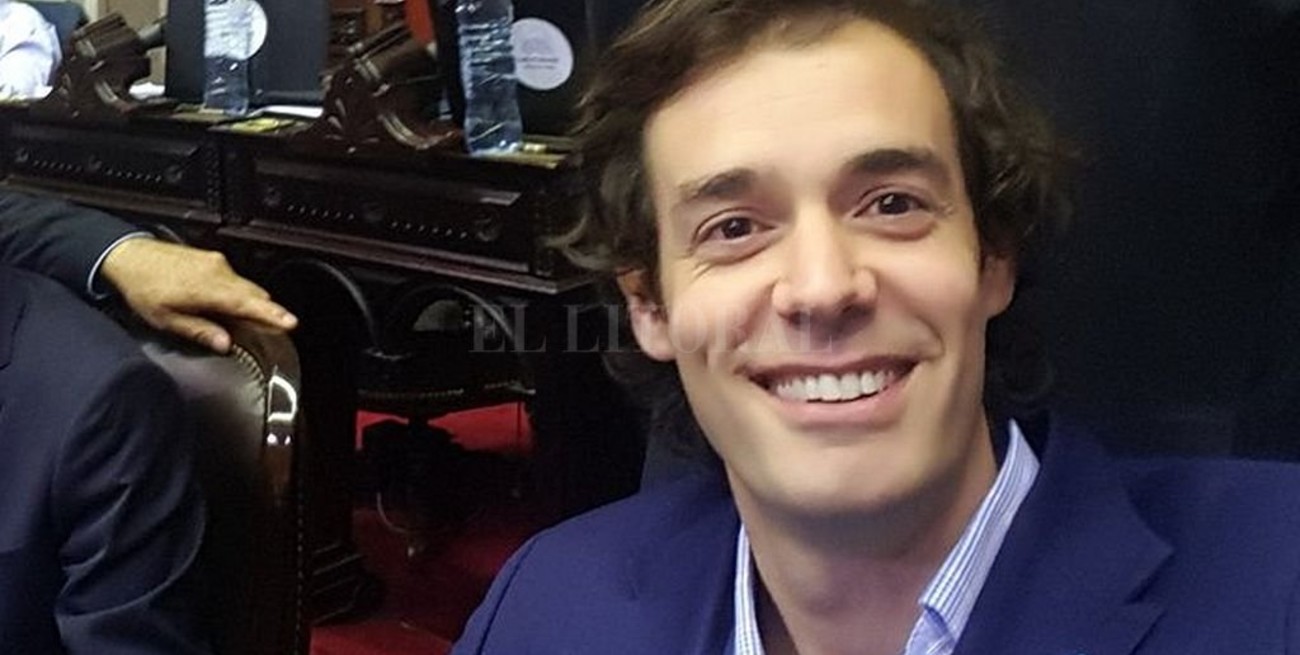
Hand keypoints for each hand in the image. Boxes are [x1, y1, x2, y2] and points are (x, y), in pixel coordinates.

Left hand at [100, 238, 297, 352]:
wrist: (128, 255)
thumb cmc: (144, 287)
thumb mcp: (166, 318)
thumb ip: (199, 330)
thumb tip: (225, 343)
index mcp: (207, 289)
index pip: (248, 304)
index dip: (272, 315)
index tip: (290, 322)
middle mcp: (217, 272)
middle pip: (254, 294)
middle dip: (265, 311)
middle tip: (273, 328)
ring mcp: (216, 263)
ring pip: (246, 286)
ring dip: (251, 302)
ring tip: (249, 319)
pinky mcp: (213, 258)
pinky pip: (236, 278)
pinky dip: (239, 292)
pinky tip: (229, 302)